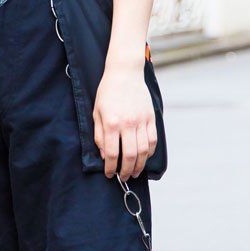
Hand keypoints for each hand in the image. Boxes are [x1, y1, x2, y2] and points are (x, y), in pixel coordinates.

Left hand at [93, 63, 156, 179]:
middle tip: (124, 177)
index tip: (110, 174)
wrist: (124, 73)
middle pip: (130, 155)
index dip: (111, 167)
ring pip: (144, 150)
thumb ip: (99, 135)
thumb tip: (104, 155)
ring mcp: (141, 121)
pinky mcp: (151, 117)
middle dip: (127, 170)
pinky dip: (149, 152)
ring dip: (140, 165)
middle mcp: (128, 124)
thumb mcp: (96, 113)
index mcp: (112, 123)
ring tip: (135, 172)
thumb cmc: (107, 92)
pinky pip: (153, 140)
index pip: (112, 153)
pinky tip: (144, 157)